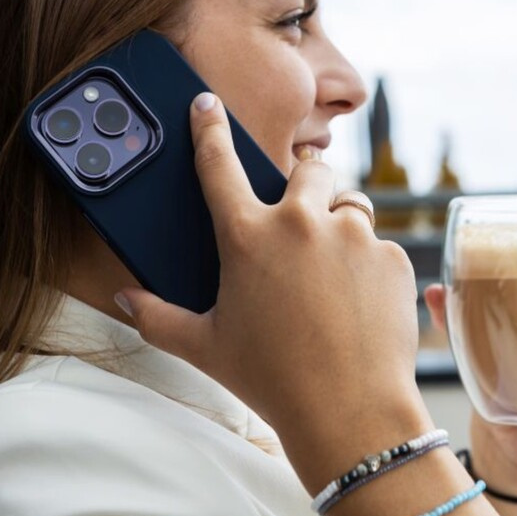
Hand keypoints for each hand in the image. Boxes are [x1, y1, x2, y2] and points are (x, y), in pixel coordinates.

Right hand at [114, 93, 431, 492]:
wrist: (348, 411)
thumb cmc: (270, 379)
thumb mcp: (205, 347)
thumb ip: (159, 318)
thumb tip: (124, 301)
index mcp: (247, 237)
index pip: (218, 165)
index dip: (209, 128)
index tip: (207, 104)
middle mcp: (301, 223)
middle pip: (308, 168)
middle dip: (306, 183)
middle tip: (301, 219)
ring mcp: (352, 236)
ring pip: (350, 205)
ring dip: (340, 224)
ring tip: (332, 268)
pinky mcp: (391, 257)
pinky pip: (379, 246)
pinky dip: (368, 265)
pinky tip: (358, 302)